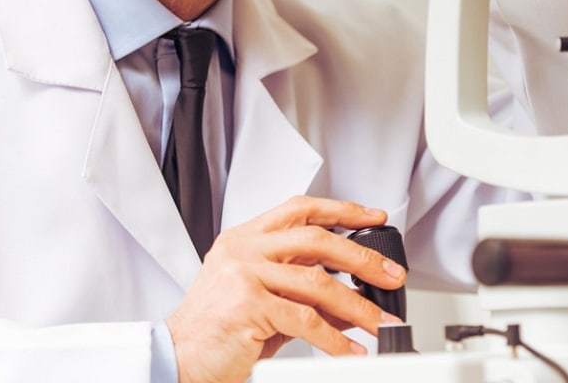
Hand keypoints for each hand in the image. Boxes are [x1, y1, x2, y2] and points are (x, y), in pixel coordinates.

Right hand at [166, 196, 406, 382]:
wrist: (177, 358)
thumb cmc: (216, 331)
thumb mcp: (266, 304)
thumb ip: (305, 296)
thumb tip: (353, 301)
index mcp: (244, 239)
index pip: (300, 209)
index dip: (341, 210)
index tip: (374, 216)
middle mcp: (243, 249)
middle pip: (316, 239)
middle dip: (362, 258)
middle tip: (390, 275)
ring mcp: (244, 273)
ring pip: (317, 282)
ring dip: (357, 305)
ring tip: (379, 322)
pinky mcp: (248, 304)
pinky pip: (305, 319)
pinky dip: (334, 338)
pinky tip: (349, 350)